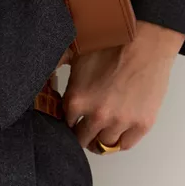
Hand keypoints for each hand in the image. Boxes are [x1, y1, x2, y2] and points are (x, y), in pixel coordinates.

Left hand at [58, 21, 183, 153]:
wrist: (146, 40)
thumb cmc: (113, 43)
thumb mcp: (75, 54)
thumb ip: (55, 70)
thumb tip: (38, 77)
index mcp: (76, 99)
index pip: (65, 124)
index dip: (68, 121)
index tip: (72, 119)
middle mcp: (97, 115)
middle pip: (83, 139)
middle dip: (82, 133)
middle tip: (85, 128)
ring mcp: (121, 122)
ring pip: (104, 145)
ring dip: (101, 138)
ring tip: (101, 130)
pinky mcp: (142, 124)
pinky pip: (126, 144)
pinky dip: (120, 140)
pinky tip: (117, 131)